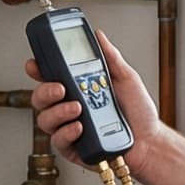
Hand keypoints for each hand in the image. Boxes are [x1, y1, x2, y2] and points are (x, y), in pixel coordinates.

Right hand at [25, 30, 162, 168]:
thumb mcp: (127, 79)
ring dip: (58, 112)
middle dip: (44, 91)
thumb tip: (99, 36)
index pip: (50, 77)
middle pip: (40, 98)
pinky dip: (66, 132)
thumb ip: (110, 57)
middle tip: (60, 88)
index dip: (38, 70)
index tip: (35, 64)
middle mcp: (69, 107)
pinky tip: (79, 126)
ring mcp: (69, 128)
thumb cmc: (138, 113)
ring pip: (45, 119)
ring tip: (78, 108)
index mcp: (78, 89)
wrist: (150, 141)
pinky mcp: (73, 148)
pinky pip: (58, 140)